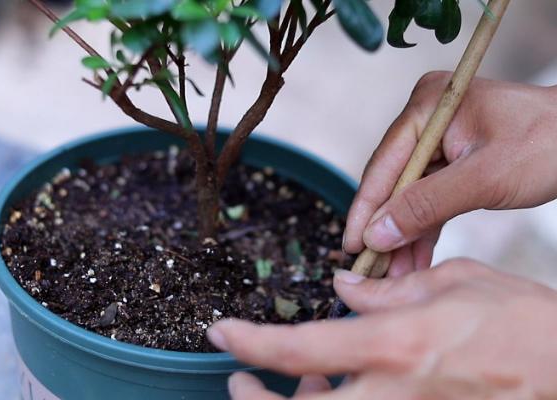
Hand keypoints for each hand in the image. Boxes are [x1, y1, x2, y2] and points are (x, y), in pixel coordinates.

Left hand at [208, 259, 556, 398]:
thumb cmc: (519, 319)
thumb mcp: (451, 282)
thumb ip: (385, 292)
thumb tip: (341, 288)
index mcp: (395, 344)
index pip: (300, 347)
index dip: (250, 343)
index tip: (220, 332)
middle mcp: (393, 392)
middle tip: (239, 382)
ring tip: (299, 379)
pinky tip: (342, 384)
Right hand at [343, 72, 556, 275]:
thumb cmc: (550, 144)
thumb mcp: (485, 178)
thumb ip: (426, 205)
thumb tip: (377, 234)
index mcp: (428, 106)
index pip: (384, 163)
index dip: (367, 208)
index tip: (352, 245)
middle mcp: (426, 119)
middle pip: (393, 181)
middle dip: (386, 227)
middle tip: (371, 267)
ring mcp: (438, 138)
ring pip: (409, 194)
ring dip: (403, 233)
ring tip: (394, 272)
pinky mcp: (451, 159)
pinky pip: (429, 196)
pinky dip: (424, 227)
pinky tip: (414, 257)